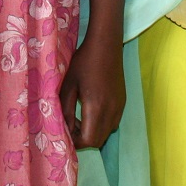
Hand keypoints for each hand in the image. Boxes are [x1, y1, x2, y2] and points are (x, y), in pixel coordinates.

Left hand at [59, 31, 125, 148]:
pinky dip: (101, 124)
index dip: (75, 141)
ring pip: (106, 133)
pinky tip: (91, 110)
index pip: (89, 140)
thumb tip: (63, 128)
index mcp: (96, 107)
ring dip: (92, 132)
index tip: (64, 130)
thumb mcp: (68, 85)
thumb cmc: (83, 62)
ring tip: (79, 117)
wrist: (106, 45)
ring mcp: (119, 107)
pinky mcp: (122, 102)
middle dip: (82, 138)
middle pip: (98, 140)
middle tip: (70, 124)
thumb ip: (65, 110)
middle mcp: (111, 111)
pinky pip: (112, 123)